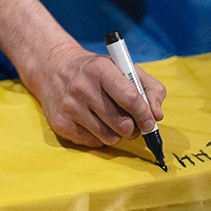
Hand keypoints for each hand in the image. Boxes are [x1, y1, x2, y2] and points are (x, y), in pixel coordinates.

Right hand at [20, 40, 165, 147]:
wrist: (53, 68)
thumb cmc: (96, 70)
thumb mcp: (123, 67)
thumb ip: (149, 88)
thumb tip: (157, 116)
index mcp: (101, 69)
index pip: (131, 98)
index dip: (145, 115)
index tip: (150, 122)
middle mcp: (82, 87)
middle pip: (123, 124)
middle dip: (133, 128)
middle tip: (131, 122)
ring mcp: (70, 107)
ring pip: (110, 138)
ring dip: (117, 134)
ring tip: (111, 120)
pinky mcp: (62, 124)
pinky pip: (94, 143)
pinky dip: (100, 136)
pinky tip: (93, 121)